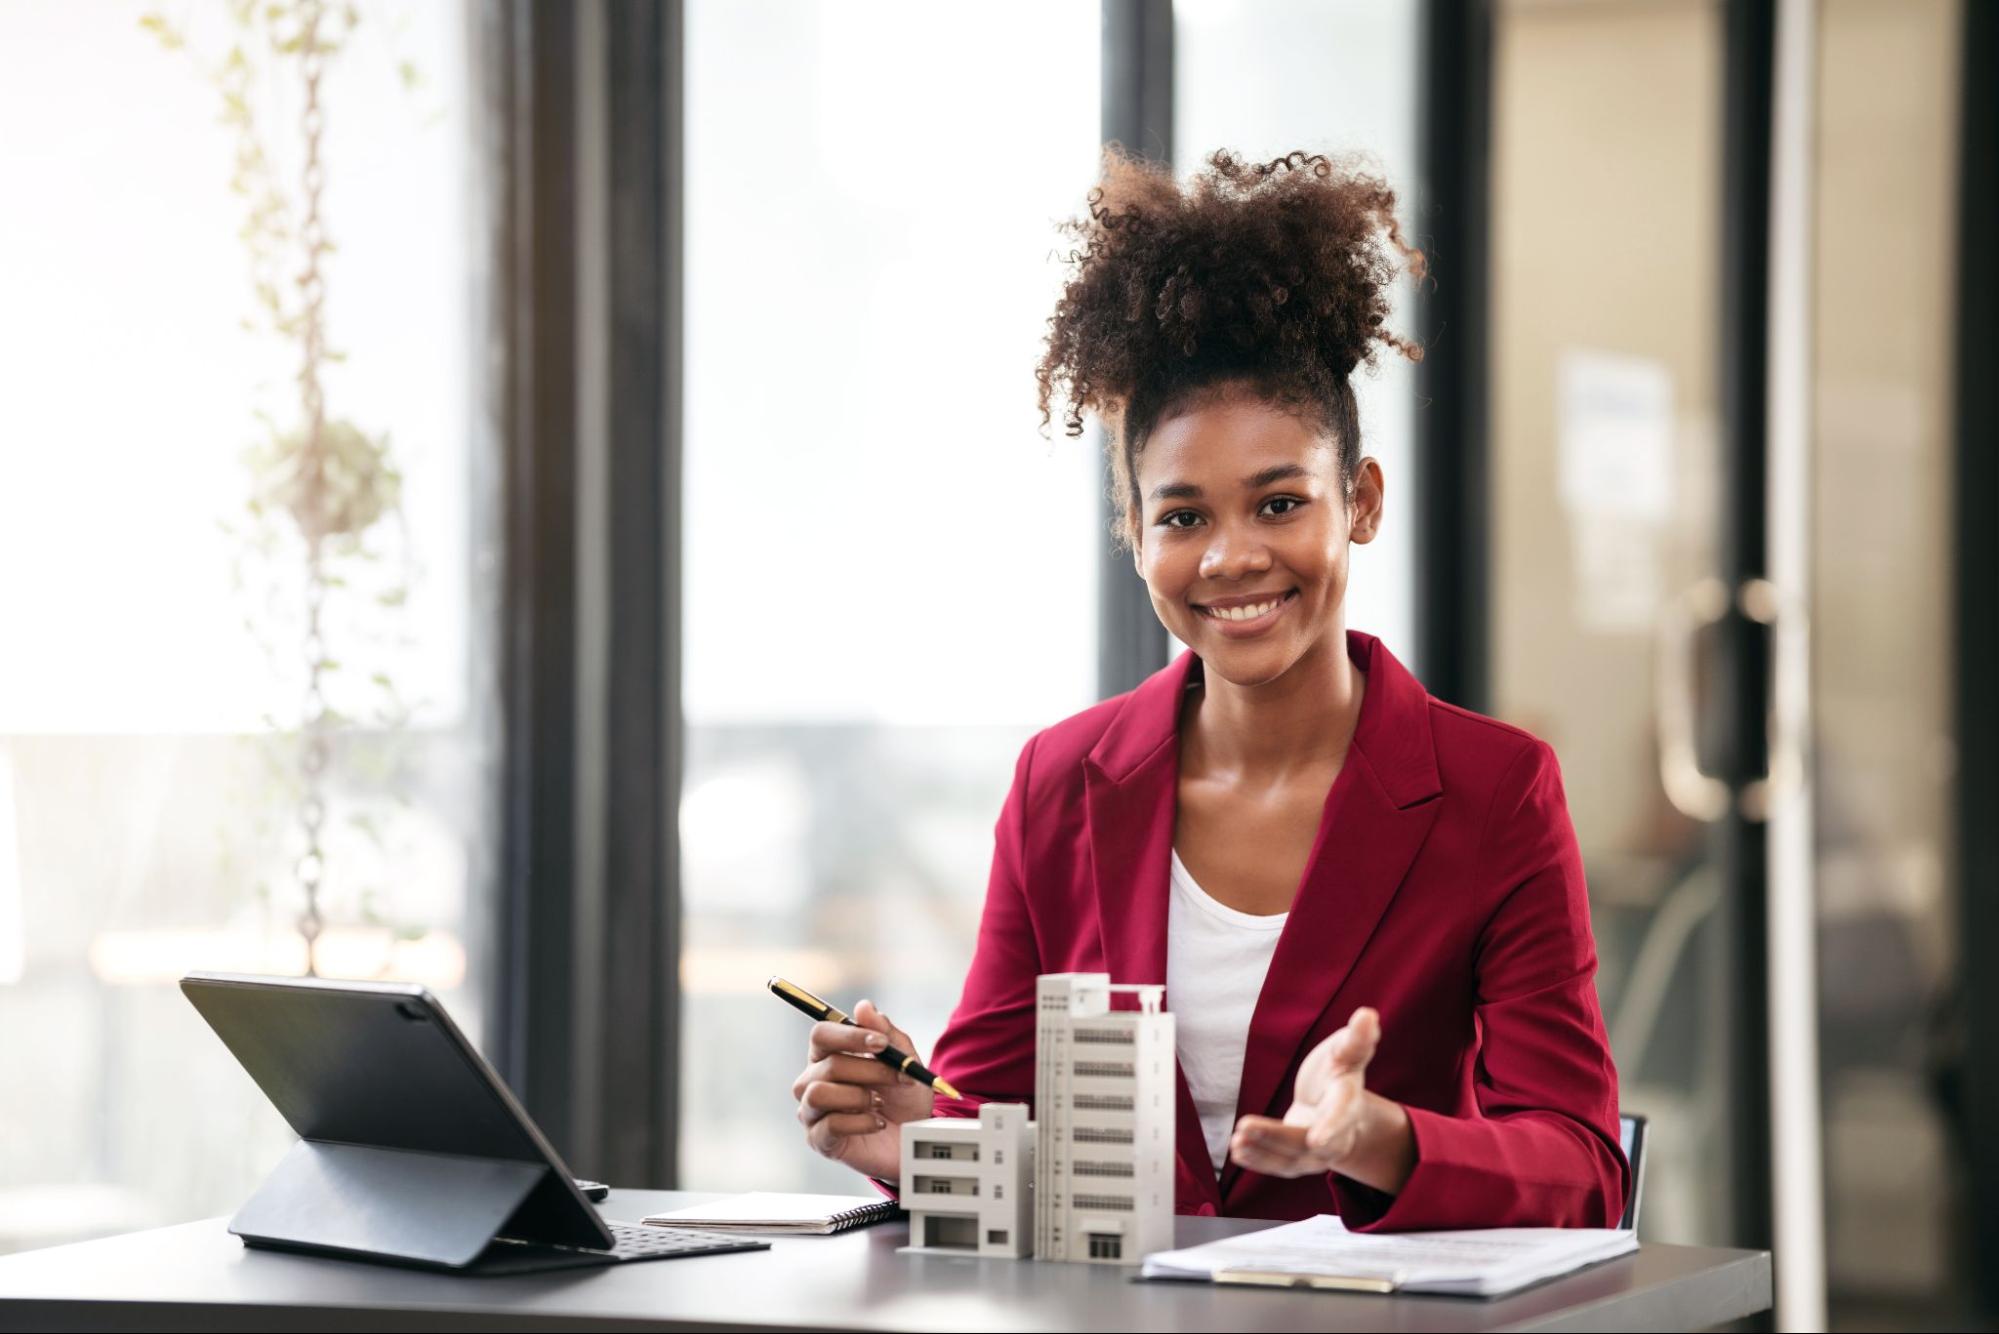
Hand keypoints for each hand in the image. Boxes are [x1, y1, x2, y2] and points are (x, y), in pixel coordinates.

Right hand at [789, 999, 934, 1183]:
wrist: (915, 1137)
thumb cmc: (904, 1097)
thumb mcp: (906, 1061)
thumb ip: (886, 1033)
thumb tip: (863, 1006)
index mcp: (829, 1055)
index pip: (821, 1034)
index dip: (849, 1036)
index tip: (881, 1044)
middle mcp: (814, 1080)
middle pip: (828, 1065)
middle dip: (870, 1070)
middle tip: (898, 1078)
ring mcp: (813, 1111)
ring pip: (818, 1093)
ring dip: (858, 1096)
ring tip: (879, 1103)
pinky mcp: (820, 1139)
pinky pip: (829, 1125)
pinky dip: (860, 1122)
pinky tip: (878, 1123)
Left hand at [1228, 1006, 1413, 1192]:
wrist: (1338, 1103)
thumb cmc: (1340, 1069)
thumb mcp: (1347, 1050)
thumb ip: (1356, 1038)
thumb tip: (1367, 1014)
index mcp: (1348, 1102)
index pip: (1341, 1116)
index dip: (1331, 1127)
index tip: (1316, 1139)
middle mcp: (1336, 1135)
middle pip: (1308, 1142)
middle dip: (1277, 1138)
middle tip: (1244, 1127)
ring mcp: (1317, 1152)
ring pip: (1290, 1158)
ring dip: (1262, 1152)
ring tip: (1236, 1141)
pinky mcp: (1297, 1158)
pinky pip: (1279, 1165)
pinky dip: (1259, 1161)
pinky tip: (1237, 1151)